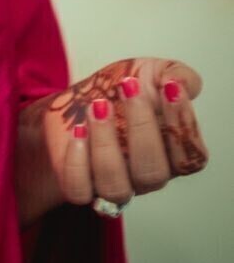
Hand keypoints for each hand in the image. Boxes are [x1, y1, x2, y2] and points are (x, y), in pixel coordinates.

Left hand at [16, 57, 207, 225]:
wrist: (71, 100)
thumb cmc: (115, 91)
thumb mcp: (146, 72)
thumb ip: (173, 74)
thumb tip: (183, 82)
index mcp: (170, 154)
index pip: (191, 157)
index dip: (184, 124)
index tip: (170, 87)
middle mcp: (144, 176)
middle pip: (153, 173)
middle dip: (142, 127)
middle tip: (128, 87)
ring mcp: (112, 185)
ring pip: (116, 186)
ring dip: (106, 145)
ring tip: (97, 107)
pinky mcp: (79, 185)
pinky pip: (80, 190)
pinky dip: (77, 163)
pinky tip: (78, 131)